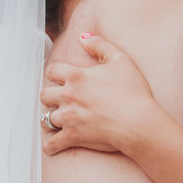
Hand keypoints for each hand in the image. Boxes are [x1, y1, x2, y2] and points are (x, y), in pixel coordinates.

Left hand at [40, 33, 159, 155]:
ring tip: (58, 121)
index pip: (51, 71)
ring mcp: (68, 118)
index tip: (61, 78)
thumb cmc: (133, 91)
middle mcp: (68, 96)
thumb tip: (83, 36)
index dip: (55, 74)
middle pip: (44, 94)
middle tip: (60, 100)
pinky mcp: (72, 137)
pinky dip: (50, 145)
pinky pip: (51, 144)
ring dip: (52, 119)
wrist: (138, 122)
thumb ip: (100, 45)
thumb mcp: (120, 60)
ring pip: (46, 118)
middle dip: (51, 96)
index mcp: (76, 76)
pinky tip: (53, 145)